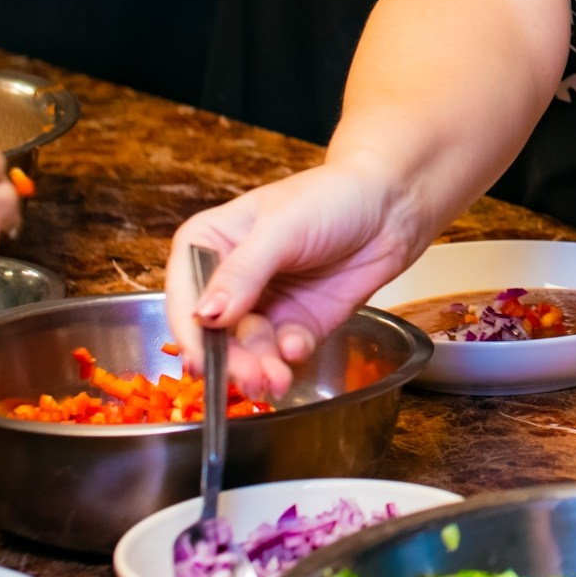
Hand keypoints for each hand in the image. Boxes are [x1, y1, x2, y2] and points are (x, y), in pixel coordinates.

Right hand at [167, 162, 411, 397]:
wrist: (391, 205)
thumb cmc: (331, 197)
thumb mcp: (282, 227)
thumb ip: (243, 271)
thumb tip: (205, 313)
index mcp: (210, 243)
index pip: (184, 294)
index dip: (189, 331)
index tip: (200, 360)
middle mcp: (229, 280)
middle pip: (214, 332)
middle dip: (230, 359)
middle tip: (249, 378)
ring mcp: (263, 305)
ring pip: (248, 350)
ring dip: (259, 368)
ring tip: (276, 379)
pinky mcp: (297, 324)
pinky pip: (283, 352)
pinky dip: (289, 356)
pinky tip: (298, 349)